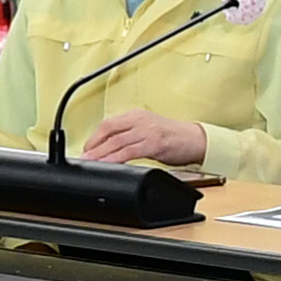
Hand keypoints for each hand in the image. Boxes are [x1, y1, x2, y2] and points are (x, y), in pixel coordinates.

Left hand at [80, 109, 207, 167]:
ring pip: (117, 141)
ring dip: (101, 154)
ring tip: (90, 162)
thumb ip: (129, 136)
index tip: (85, 149)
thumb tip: (107, 149)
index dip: (93, 137)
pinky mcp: (155, 143)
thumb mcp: (147, 131)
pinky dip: (117, 158)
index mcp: (136, 116)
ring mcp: (147, 131)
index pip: (107, 124)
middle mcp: (140, 120)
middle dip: (93, 145)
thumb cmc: (173, 137)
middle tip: (83, 157)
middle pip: (108, 130)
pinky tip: (109, 164)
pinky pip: (130, 151)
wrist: (197, 140)